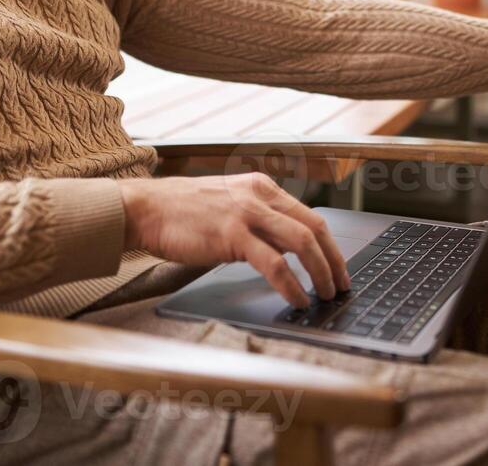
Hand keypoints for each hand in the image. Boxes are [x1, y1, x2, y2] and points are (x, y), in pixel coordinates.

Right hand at [118, 173, 349, 307]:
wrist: (146, 208)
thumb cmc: (181, 211)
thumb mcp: (229, 204)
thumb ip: (256, 221)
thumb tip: (283, 249)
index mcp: (261, 187)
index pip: (310, 215)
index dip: (331, 245)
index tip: (338, 267)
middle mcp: (259, 195)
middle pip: (315, 227)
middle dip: (334, 260)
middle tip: (341, 285)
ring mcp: (247, 213)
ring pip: (302, 242)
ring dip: (321, 272)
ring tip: (326, 294)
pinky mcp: (232, 235)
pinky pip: (274, 263)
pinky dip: (291, 284)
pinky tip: (297, 298)